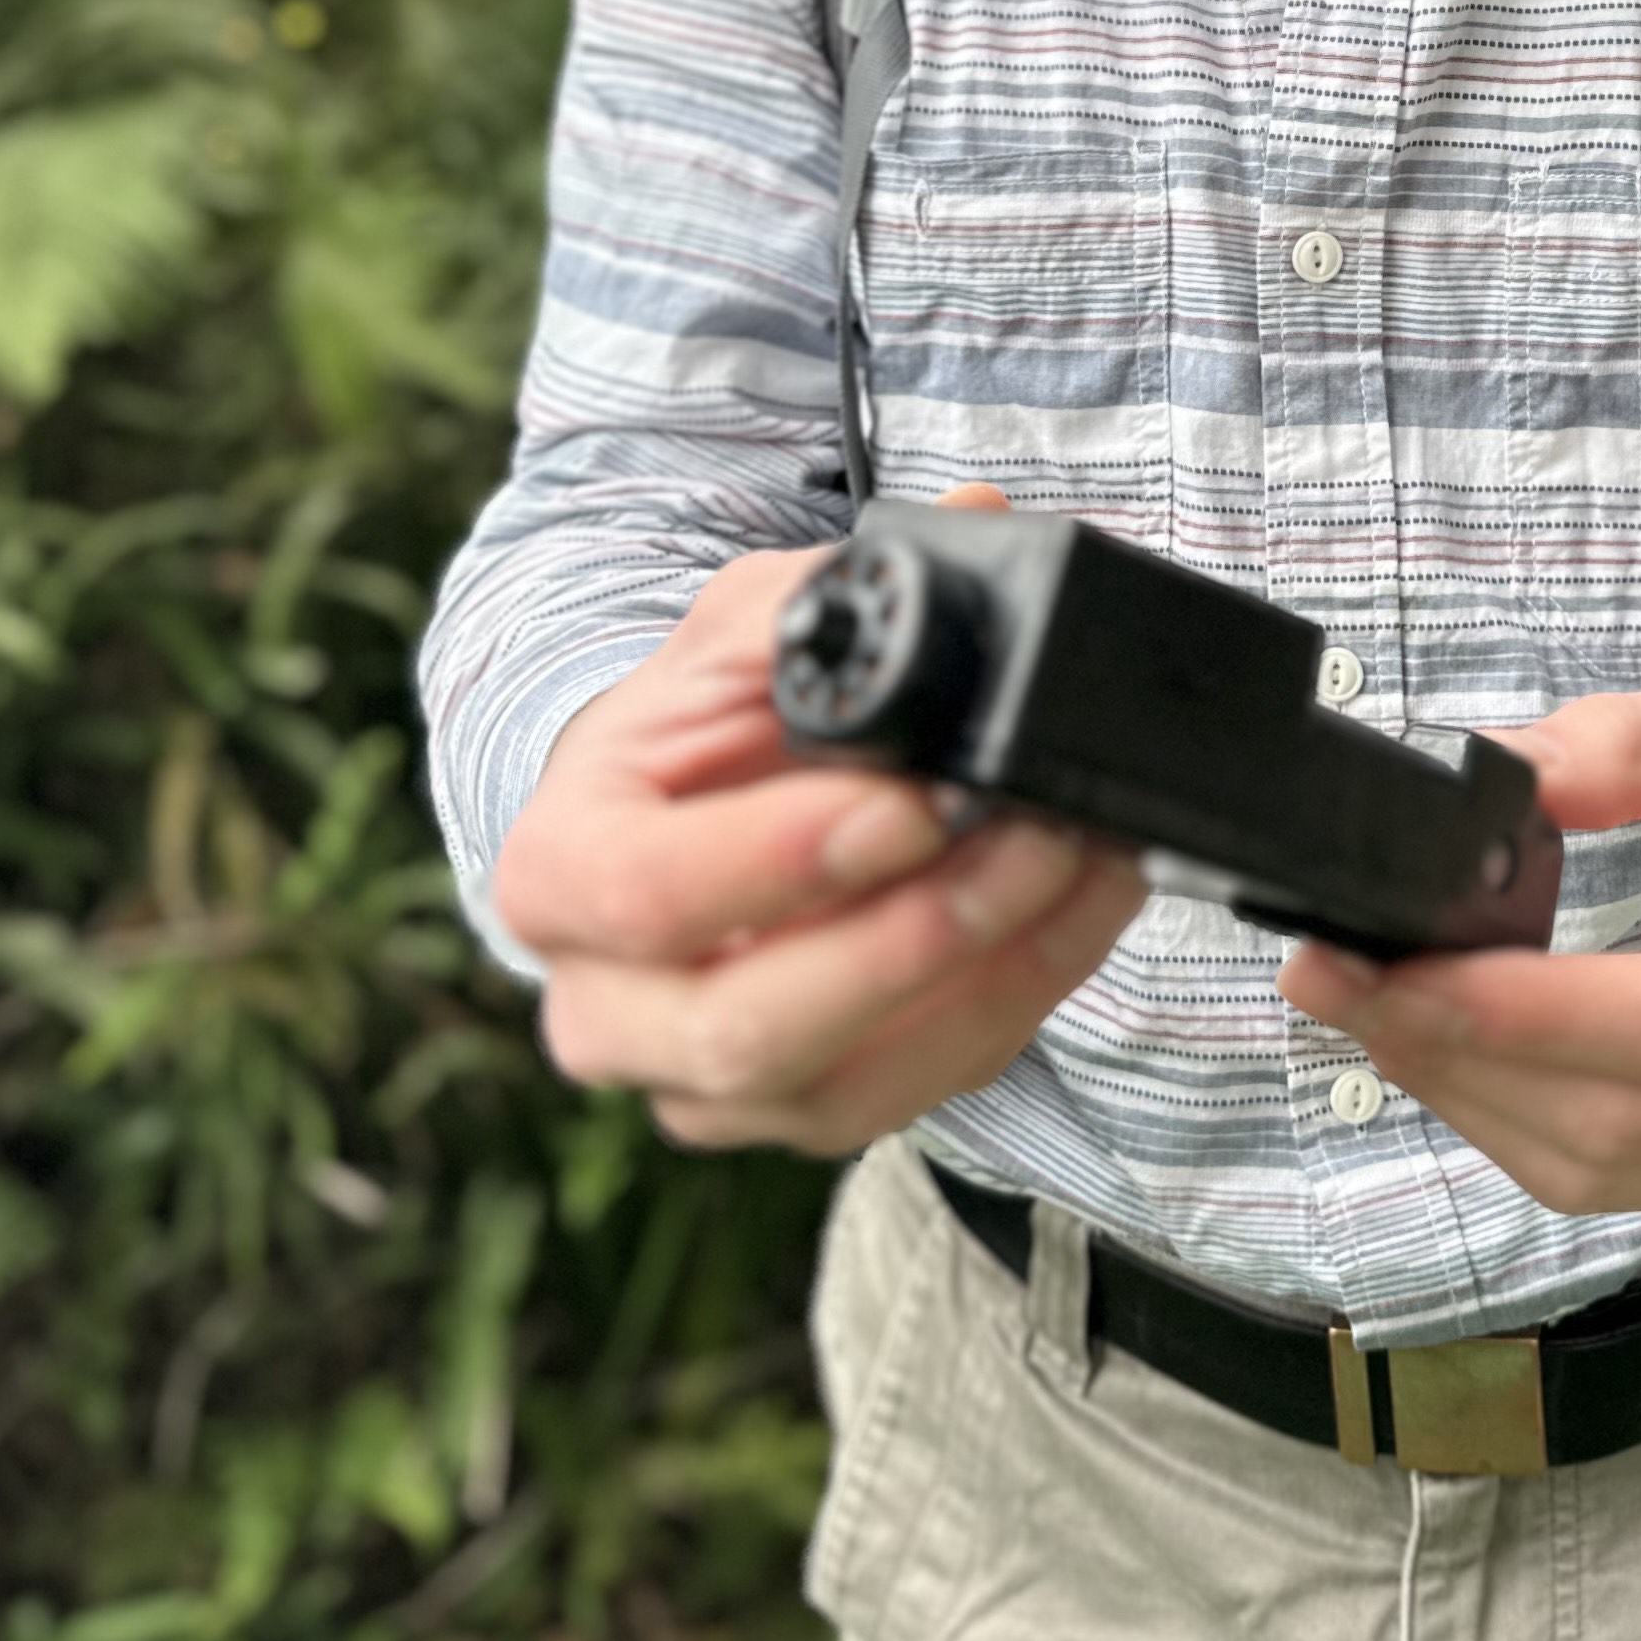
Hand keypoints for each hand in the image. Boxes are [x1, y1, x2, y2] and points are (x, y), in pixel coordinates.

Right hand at [492, 487, 1143, 1155]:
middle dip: (918, 932)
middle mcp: (606, 1010)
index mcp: (557, 874)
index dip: (784, 858)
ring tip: (1084, 860)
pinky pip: (921, 1090)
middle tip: (1035, 834)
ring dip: (992, 973)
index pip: (648, 894)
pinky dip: (1019, 998)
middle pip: (749, 1026)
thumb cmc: (701, 728)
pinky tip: (1080, 911)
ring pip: (850, 1083)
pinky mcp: (805, 1116)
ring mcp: (702, 1088)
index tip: (913, 799)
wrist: (687, 820)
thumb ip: (827, 592)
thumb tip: (973, 525)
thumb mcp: (735, 630)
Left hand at [1275, 666, 1640, 1218]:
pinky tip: (1439, 1047)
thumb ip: (1634, 743)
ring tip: (1359, 1002)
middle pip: (1616, 1110)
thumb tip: (1497, 776)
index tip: (1395, 968)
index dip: (1527, 1014)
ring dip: (1457, 1089)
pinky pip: (1604, 1174)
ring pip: (1593, 1161)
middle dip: (1449, 1049)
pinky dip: (1503, 1114)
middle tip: (1324, 973)